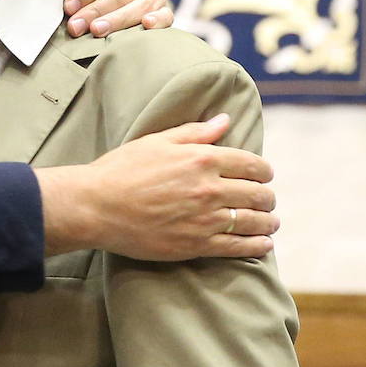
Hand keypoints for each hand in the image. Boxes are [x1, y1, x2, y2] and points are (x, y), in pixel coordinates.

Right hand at [36, 114, 278, 259]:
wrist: (95, 207)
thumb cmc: (120, 170)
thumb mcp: (156, 142)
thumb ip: (195, 133)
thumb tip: (224, 120)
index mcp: (202, 159)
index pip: (252, 164)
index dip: (264, 171)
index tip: (264, 176)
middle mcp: (209, 188)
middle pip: (258, 194)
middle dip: (267, 197)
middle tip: (266, 200)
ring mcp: (205, 219)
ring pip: (254, 221)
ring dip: (268, 222)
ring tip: (270, 223)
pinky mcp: (196, 245)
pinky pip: (239, 247)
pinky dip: (257, 245)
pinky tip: (263, 244)